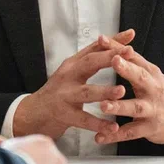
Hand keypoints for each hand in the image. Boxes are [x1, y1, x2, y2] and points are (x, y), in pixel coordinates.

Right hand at [13, 29, 135, 139]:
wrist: (33, 113)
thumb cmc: (58, 91)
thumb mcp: (72, 72)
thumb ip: (91, 59)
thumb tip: (112, 42)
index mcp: (72, 64)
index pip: (94, 48)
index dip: (112, 41)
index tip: (131, 35)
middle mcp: (67, 76)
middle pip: (89, 63)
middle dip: (110, 58)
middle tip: (129, 54)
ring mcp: (64, 95)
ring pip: (87, 92)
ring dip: (105, 91)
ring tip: (122, 91)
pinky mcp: (63, 114)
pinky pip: (83, 119)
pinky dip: (99, 124)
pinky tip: (113, 127)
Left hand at [95, 50, 163, 144]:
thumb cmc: (161, 92)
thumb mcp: (151, 74)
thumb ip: (131, 60)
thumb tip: (108, 41)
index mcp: (151, 73)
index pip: (134, 57)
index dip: (119, 48)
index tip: (104, 40)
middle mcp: (153, 89)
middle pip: (140, 77)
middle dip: (127, 69)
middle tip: (114, 61)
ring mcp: (152, 109)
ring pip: (135, 107)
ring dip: (119, 106)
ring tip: (103, 105)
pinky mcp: (149, 128)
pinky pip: (130, 132)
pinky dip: (114, 135)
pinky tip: (100, 136)